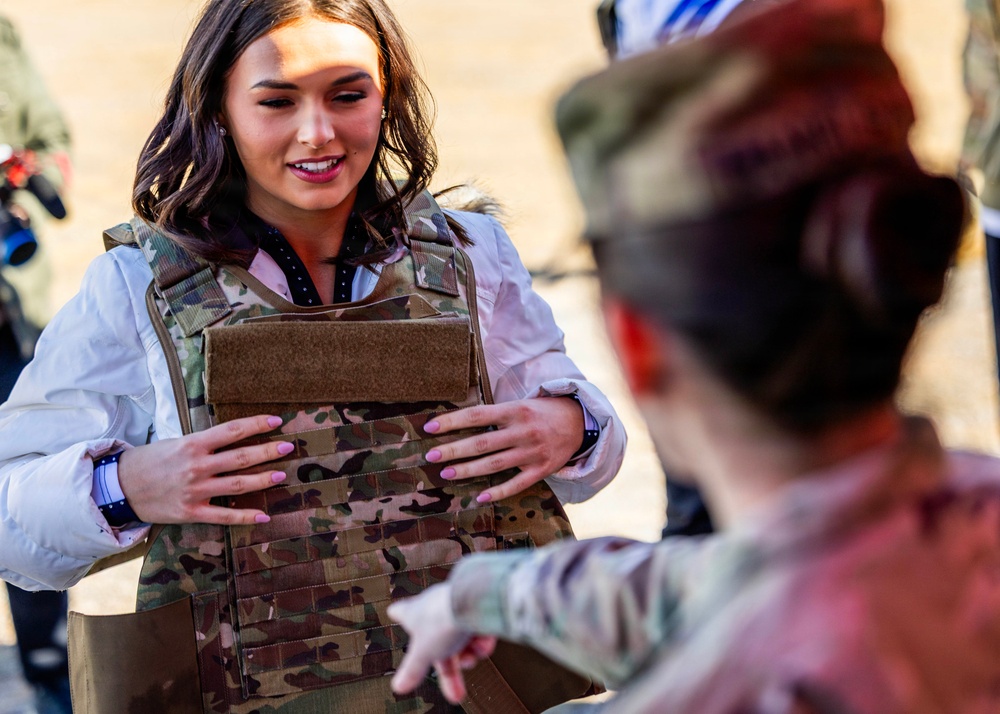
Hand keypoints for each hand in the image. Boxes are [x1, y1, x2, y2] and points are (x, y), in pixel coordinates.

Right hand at [116, 414, 290, 524]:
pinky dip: (246, 516)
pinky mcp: (191, 512)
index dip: (257, 424)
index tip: (276, 420)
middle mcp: (197, 466)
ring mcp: (196, 490)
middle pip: (242, 457)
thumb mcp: (176, 443)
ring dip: (264, 479)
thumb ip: (203, 443)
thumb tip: (232, 436)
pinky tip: (264, 515)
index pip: (232, 430)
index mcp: (193, 444)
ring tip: (282, 475)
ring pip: (239, 484)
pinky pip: (224, 516)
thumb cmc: (149, 461)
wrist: (119, 488)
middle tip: (289, 447)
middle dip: (269, 451)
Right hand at [389, 584, 496, 702]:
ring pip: (460, 638)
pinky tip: (483, 645)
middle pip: (438, 642)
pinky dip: (481, 641)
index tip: (394, 613)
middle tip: (455, 694)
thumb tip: (399, 685)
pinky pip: (478, 628)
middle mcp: (434, 607)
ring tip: (471, 659)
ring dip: (467, 655)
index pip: (401, 611)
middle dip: (449, 668)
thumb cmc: (442, 619)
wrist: (473, 601)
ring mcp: (455, 605)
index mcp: (414, 613)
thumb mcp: (423, 653)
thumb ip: (412, 670)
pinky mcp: (476, 606)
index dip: (398, 614)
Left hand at [423, 397, 583, 502]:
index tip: (430, 427)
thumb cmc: (541, 412)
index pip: (477, 415)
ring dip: (468, 470)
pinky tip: (479, 497)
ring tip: (446, 474)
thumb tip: (459, 421)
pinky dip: (498, 492)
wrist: (579, 422)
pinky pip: (516, 484)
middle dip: (453, 450)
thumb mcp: (520, 404)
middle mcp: (523, 431)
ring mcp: (532, 453)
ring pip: (494, 464)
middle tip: (431, 456)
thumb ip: (495, 414)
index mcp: (515, 411)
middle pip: (481, 443)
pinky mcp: (542, 470)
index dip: (452, 421)